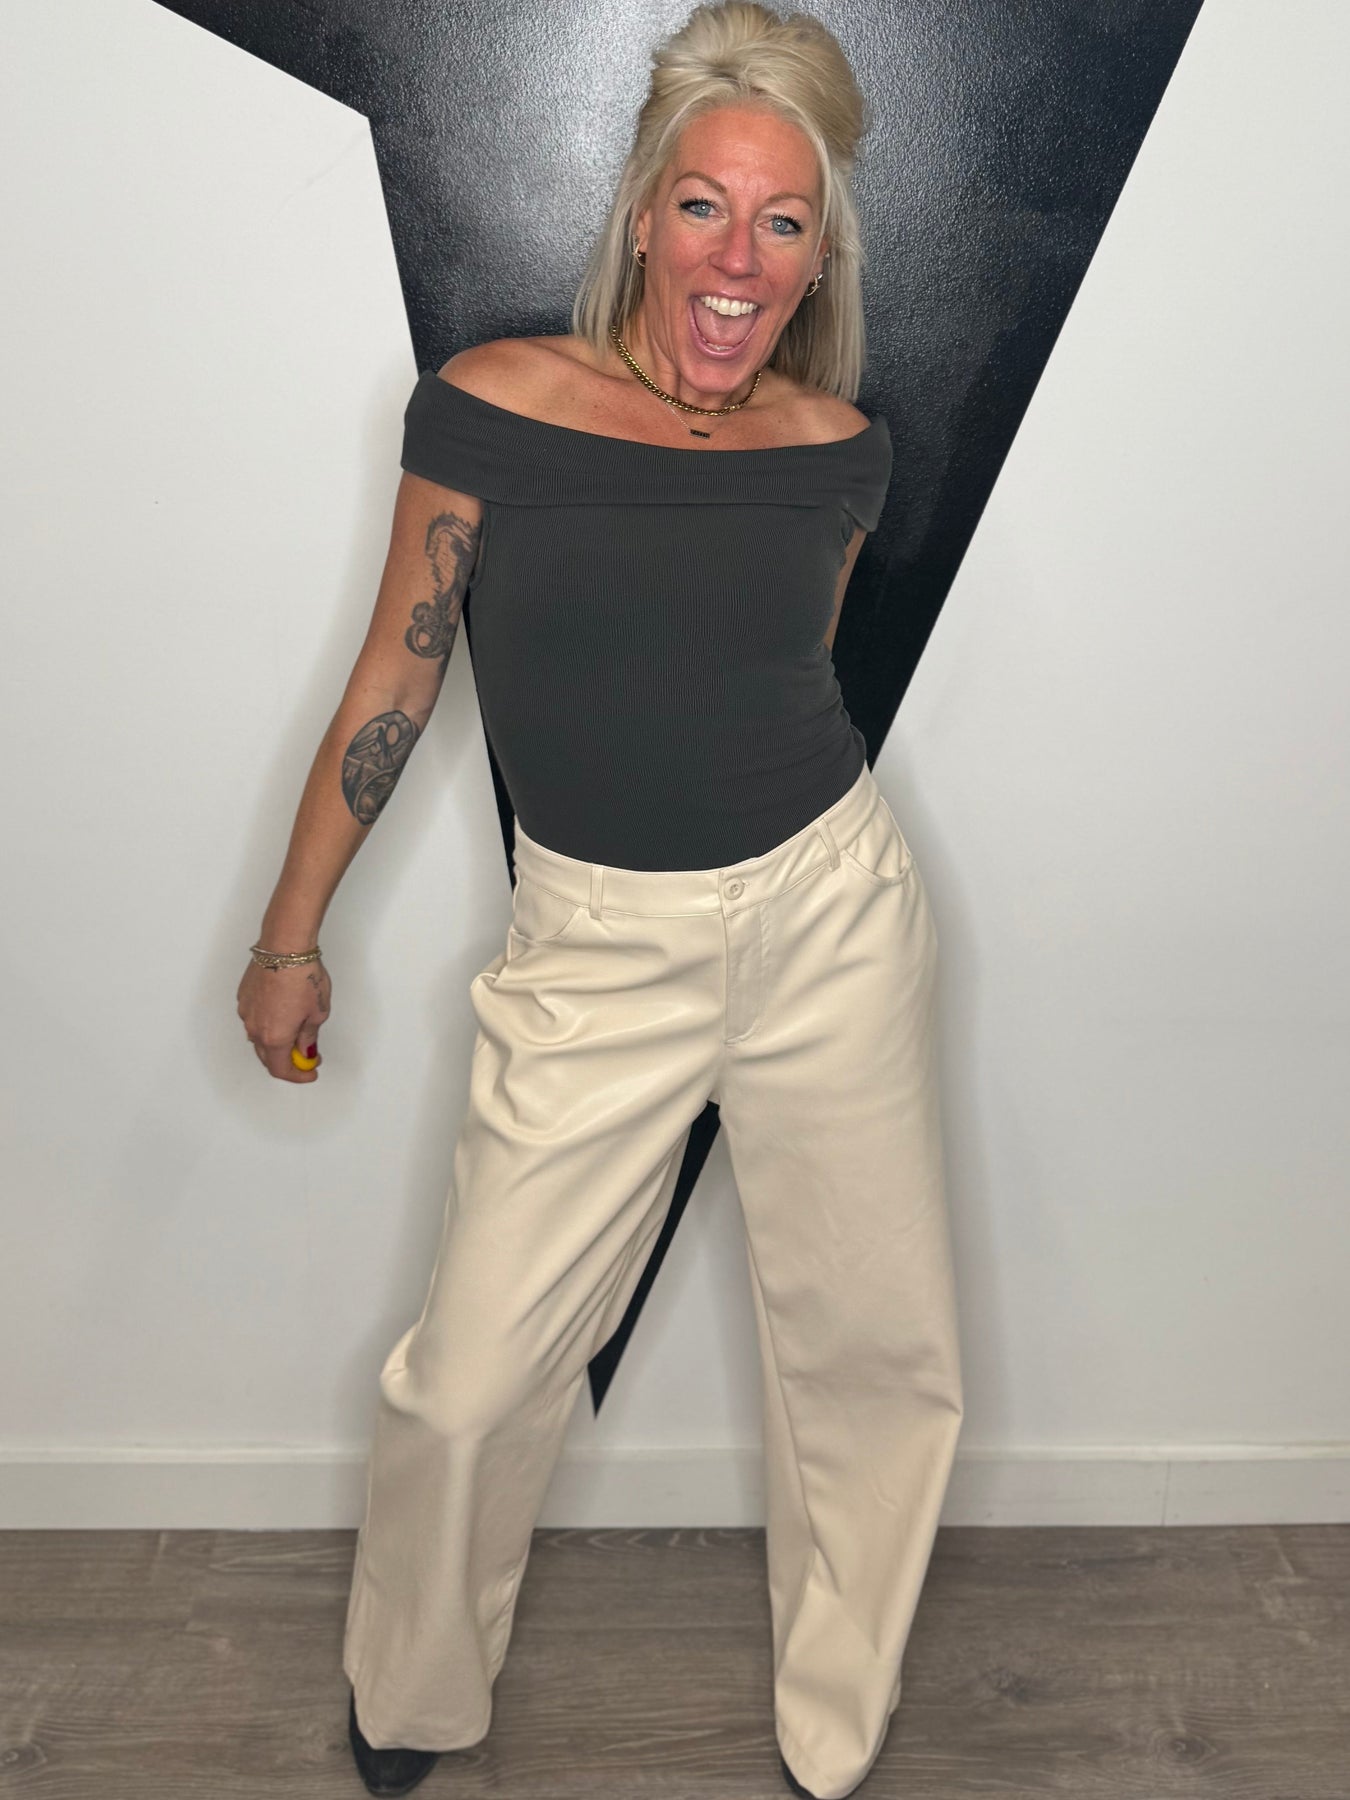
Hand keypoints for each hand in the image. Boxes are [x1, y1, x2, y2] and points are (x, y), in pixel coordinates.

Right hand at [236, 955, 331, 1082]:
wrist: (284, 947)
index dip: (297, 1075)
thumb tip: (306, 1050)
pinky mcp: (243, 998)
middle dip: (288, 1061)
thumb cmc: (303, 976)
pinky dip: (267, 1024)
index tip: (310, 1071)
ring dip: (276, 1042)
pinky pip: (254, 1019)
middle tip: (307, 1056)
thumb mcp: (317, 1012)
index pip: (281, 1070)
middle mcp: (255, 1028)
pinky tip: (283, 1014)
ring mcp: (246, 1012)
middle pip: (268, 1057)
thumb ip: (309, 1036)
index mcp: (274, 1037)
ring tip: (297, 1032)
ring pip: (259, 1038)